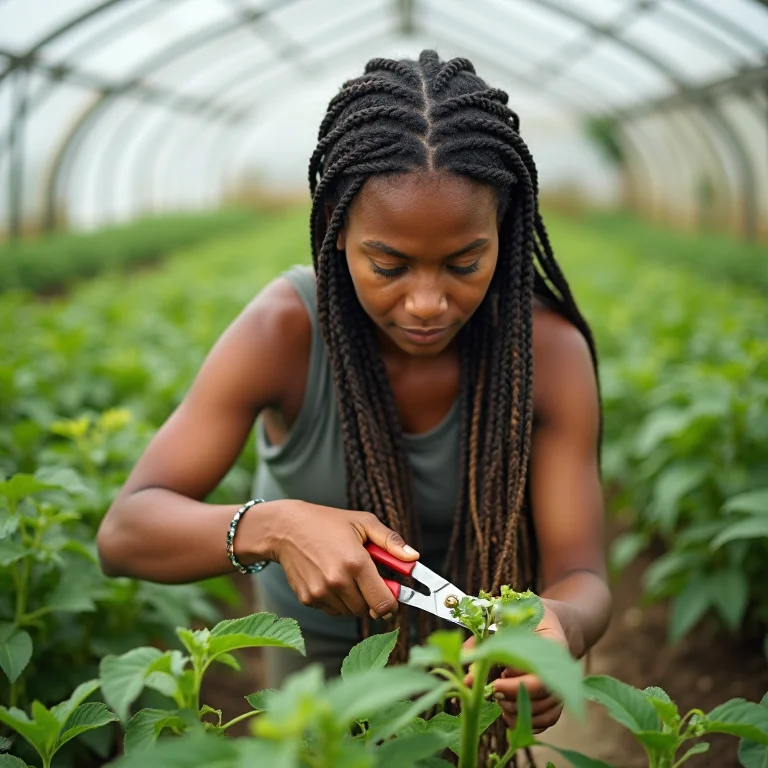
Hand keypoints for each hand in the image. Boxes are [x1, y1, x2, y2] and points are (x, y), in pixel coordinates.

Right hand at [259, 500, 418, 618]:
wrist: (285, 529)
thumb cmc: (327, 522)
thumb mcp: (363, 522)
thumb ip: (391, 541)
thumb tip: (414, 558)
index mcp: (356, 562)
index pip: (384, 603)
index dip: (393, 602)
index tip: (393, 594)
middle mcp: (338, 581)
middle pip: (369, 610)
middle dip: (373, 598)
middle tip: (368, 578)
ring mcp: (321, 593)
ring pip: (351, 612)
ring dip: (355, 599)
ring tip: (347, 574)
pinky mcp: (308, 599)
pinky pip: (333, 610)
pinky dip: (338, 600)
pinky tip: (331, 579)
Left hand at [491, 603, 569, 733]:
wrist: (545, 621)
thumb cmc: (519, 618)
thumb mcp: (500, 622)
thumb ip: (480, 645)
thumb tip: (465, 679)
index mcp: (553, 643)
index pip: (538, 672)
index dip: (514, 683)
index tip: (495, 683)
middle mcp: (562, 667)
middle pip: (543, 695)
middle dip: (513, 699)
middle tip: (494, 692)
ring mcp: (561, 685)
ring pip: (545, 712)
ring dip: (519, 712)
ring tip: (500, 699)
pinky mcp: (556, 698)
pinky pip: (548, 720)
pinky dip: (528, 723)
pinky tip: (509, 714)